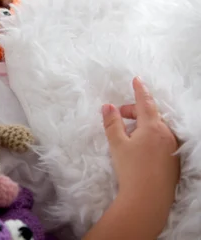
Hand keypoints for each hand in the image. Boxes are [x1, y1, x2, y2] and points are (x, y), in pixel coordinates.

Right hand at [102, 77, 179, 228]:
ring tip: (127, 135)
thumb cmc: (131, 169)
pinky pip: (161, 141)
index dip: (140, 90)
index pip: (146, 103)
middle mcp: (167, 135)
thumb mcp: (117, 144)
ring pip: (156, 129)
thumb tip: (108, 106)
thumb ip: (112, 123)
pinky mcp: (173, 160)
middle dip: (134, 112)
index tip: (137, 80)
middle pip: (151, 115)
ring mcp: (172, 148)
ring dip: (142, 126)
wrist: (147, 200)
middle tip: (119, 117)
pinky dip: (149, 137)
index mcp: (153, 127)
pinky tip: (138, 149)